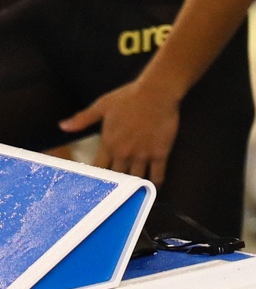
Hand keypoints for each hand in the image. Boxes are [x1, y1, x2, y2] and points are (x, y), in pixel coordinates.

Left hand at [61, 79, 180, 184]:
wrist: (157, 93)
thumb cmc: (129, 97)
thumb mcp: (102, 105)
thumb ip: (83, 119)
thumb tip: (62, 126)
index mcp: (108, 144)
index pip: (98, 169)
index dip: (96, 179)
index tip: (95, 186)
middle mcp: (124, 153)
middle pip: (117, 178)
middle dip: (115, 186)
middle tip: (113, 196)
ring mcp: (142, 154)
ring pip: (136, 179)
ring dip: (133, 187)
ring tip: (132, 194)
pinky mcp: (160, 152)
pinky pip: (157, 174)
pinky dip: (154, 183)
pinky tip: (153, 187)